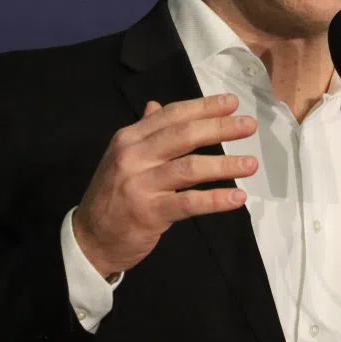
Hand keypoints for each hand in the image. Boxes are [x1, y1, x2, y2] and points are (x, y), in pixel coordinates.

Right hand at [72, 94, 257, 278]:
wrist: (89, 238)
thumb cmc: (113, 195)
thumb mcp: (122, 157)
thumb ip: (143, 132)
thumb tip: (156, 106)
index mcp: (129, 138)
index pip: (171, 115)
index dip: (203, 107)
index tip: (232, 103)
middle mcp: (133, 156)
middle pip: (184, 135)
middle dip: (219, 128)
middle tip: (249, 126)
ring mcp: (140, 184)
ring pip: (190, 168)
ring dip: (224, 164)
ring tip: (251, 164)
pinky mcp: (149, 212)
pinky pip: (189, 203)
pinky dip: (216, 199)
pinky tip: (238, 197)